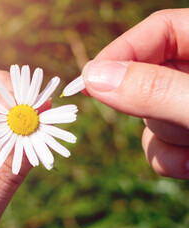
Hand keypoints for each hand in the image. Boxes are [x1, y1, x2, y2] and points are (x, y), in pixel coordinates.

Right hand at [81, 9, 188, 178]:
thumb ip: (155, 89)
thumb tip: (94, 77)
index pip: (159, 30)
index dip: (121, 52)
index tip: (88, 80)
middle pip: (147, 77)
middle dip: (151, 109)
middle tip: (177, 122)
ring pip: (147, 116)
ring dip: (164, 138)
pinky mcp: (186, 132)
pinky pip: (157, 143)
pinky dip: (168, 158)